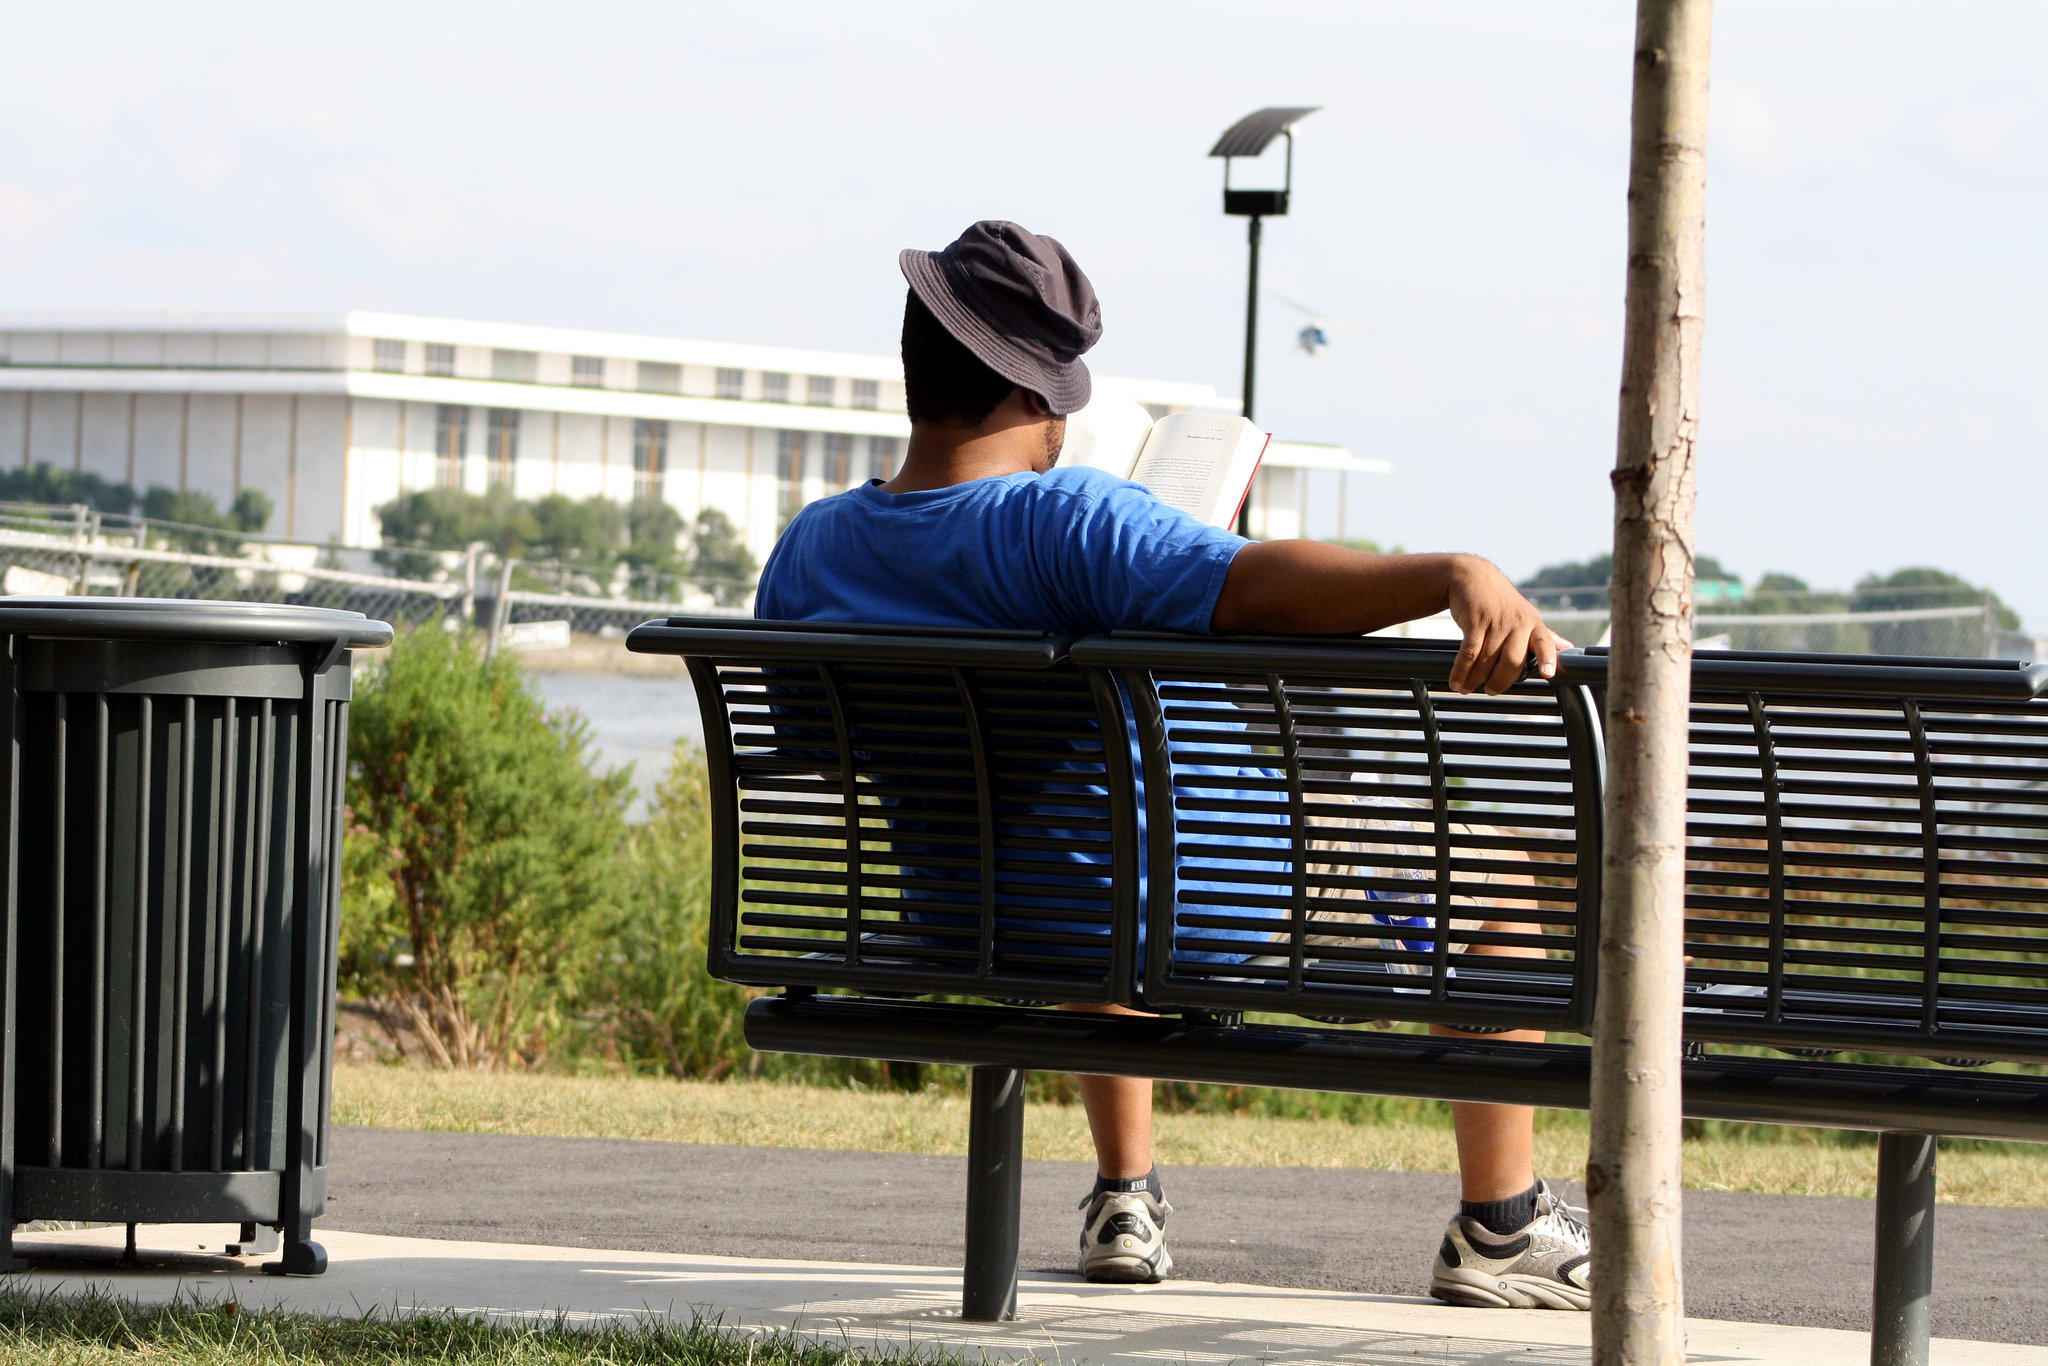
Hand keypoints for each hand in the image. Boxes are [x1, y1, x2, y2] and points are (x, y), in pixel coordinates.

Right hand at [1445, 556, 1571, 694]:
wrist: (1473, 577)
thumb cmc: (1501, 603)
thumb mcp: (1525, 616)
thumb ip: (1544, 636)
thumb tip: (1568, 648)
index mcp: (1533, 624)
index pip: (1545, 643)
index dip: (1547, 658)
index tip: (1547, 674)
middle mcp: (1517, 623)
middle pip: (1512, 660)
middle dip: (1500, 681)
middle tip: (1490, 690)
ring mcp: (1496, 622)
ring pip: (1487, 660)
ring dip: (1475, 679)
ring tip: (1467, 688)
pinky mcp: (1475, 621)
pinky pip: (1469, 652)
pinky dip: (1461, 670)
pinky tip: (1456, 680)